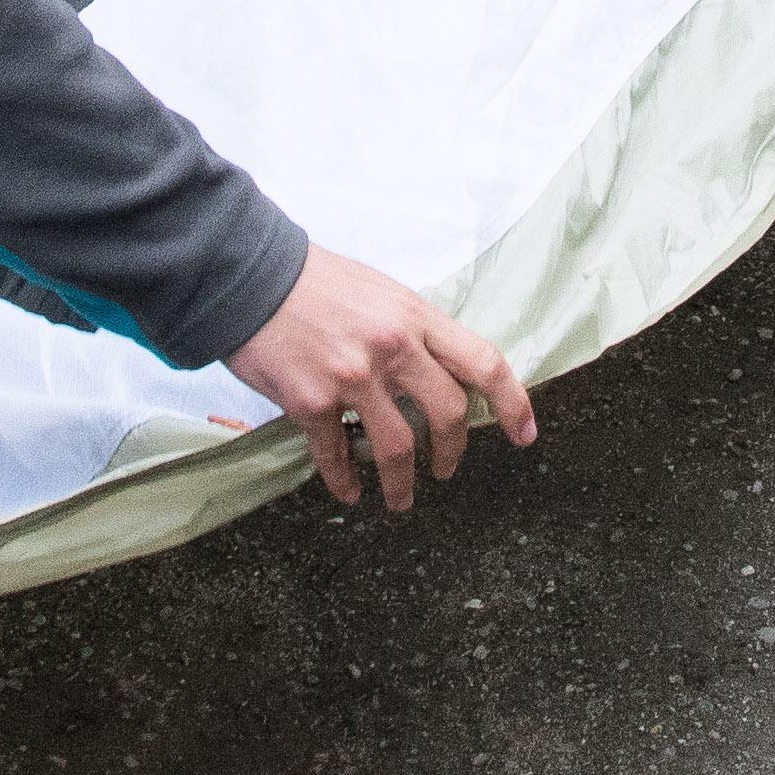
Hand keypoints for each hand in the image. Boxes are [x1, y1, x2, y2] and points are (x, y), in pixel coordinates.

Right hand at [226, 248, 536, 508]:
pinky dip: (344, 480)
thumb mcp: (382, 293)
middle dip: (452, 452)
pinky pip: (335, 454)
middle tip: (445, 470)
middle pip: (448, 414)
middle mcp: (393, 346)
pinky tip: (347, 491)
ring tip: (399, 498)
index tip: (525, 434)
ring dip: (402, 483)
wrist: (249, 275)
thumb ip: (414, 331)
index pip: (484, 361)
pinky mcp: (310, 400)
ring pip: (397, 447)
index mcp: (416, 316)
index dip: (513, 402)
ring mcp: (352, 376)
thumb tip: (441, 373)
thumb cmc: (314, 282)